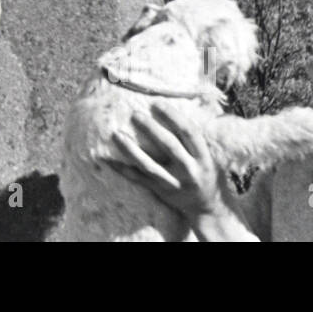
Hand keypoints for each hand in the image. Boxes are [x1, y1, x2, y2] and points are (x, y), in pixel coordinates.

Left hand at [102, 101, 227, 223]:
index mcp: (203, 157)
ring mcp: (173, 182)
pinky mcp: (159, 191)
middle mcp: (190, 170)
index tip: (158, 103)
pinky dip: (122, 169)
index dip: (174, 116)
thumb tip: (174, 104)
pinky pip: (138, 179)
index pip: (189, 133)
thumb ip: (191, 136)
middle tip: (135, 114)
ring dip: (132, 150)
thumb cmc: (203, 172)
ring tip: (117, 134)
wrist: (205, 207)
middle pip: (170, 146)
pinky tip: (107, 159)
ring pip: (150, 165)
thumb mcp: (205, 155)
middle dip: (152, 129)